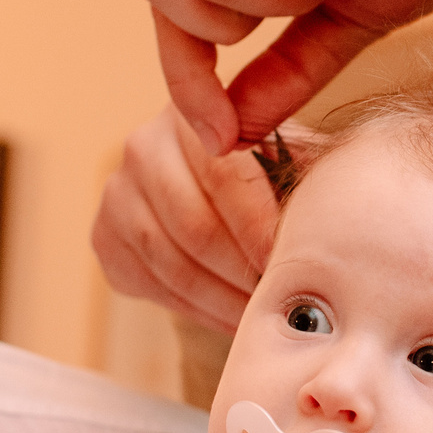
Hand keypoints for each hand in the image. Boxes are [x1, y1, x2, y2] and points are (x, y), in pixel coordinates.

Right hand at [91, 108, 282, 333]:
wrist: (216, 190)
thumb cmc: (267, 174)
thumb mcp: (292, 159)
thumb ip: (302, 178)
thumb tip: (327, 226)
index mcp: (193, 115)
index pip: (224, 176)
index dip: (260, 228)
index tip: (292, 266)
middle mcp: (143, 147)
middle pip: (194, 226)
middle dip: (244, 273)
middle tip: (282, 301)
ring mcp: (117, 194)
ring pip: (171, 264)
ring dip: (223, 300)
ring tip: (262, 316)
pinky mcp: (105, 238)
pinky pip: (153, 286)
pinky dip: (198, 310)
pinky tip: (230, 317)